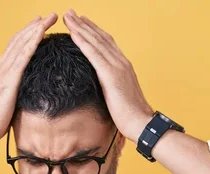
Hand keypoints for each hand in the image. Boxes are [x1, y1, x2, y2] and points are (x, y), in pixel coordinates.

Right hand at [0, 13, 57, 141]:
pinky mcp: (10, 77)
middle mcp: (2, 66)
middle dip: (35, 25)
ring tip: (50, 18)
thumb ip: (17, 93)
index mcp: (1, 71)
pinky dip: (33, 40)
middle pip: (20, 39)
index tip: (39, 24)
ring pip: (23, 42)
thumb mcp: (9, 101)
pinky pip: (24, 54)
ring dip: (37, 28)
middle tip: (48, 15)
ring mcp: (5, 70)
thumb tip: (28, 95)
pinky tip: (42, 32)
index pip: (15, 47)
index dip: (27, 34)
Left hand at [63, 9, 153, 140]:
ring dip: (80, 28)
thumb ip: (109, 87)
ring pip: (96, 41)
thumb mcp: (117, 96)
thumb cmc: (129, 115)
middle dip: (84, 24)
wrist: (140, 123)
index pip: (106, 43)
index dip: (93, 31)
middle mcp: (121, 62)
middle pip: (100, 37)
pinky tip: (73, 33)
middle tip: (70, 13)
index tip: (81, 22)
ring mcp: (117, 67)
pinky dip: (83, 41)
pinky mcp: (111, 75)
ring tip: (68, 17)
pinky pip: (94, 54)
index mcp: (123, 66)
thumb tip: (100, 87)